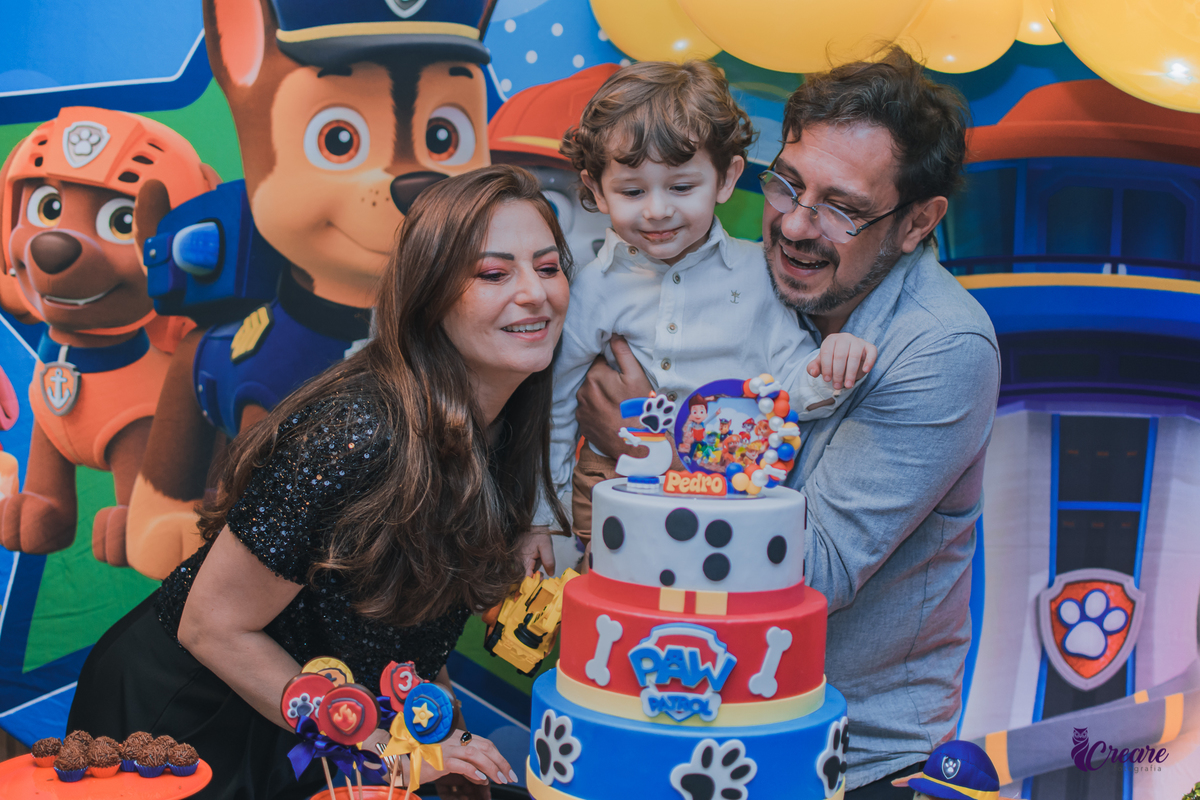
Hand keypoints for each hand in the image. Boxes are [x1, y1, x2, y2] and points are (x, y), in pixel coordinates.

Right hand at [386, 731, 517, 787]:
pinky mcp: (439, 760)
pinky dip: (473, 771)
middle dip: (501, 762)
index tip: (508, 770)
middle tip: (510, 776)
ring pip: (476, 754)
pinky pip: (460, 764)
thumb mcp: (449, 762)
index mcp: (458, 738)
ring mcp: (447, 749)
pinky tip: (482, 780)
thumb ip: (466, 766)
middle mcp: (454, 740)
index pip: (485, 743)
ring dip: (491, 767)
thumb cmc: (425, 763)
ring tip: (500, 779)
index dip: (499, 756)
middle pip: (485, 747)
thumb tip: (484, 777)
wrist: (402, 762)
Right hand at [518, 527, 555, 576]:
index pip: (524, 579)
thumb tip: (550, 574)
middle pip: (523, 577)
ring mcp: (515, 559)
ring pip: (522, 572)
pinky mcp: (516, 556)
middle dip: (533, 577)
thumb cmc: (539, 534)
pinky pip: (522, 566)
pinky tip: (535, 560)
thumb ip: (549, 561)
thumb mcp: (547, 546)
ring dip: (531, 571)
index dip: (532, 584)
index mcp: (523, 560)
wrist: (532, 522)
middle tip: (543, 573)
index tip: (541, 581)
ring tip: (539, 560)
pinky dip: (529, 567)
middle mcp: (516, 561)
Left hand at [575, 334, 652, 456]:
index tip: (621, 377)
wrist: (636, 445)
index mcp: (595, 377)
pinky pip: (587, 411)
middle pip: (593, 379)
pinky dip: (596, 411)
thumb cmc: (639, 409)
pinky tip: (609, 416)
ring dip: (599, 396)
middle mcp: (583, 392)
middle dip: (605, 382)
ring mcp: (581, 410)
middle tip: (621, 393)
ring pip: (590, 395)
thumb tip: (613, 335)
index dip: (612, 367)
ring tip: (616, 406)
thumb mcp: (637, 377)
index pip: (599, 362)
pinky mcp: (582, 424)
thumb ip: (623, 353)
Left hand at [807, 333, 877, 391]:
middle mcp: (844, 337)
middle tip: (837, 386)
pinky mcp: (869, 346)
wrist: (848, 357)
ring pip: (855, 356)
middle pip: (840, 355)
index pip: (827, 352)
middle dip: (838, 373)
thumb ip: (813, 368)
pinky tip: (865, 371)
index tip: (827, 380)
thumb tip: (813, 372)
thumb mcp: (821, 364)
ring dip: (851, 373)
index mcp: (831, 339)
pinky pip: (872, 352)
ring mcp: (858, 341)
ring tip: (848, 385)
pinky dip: (869, 361)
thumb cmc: (832, 361)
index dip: (826, 367)